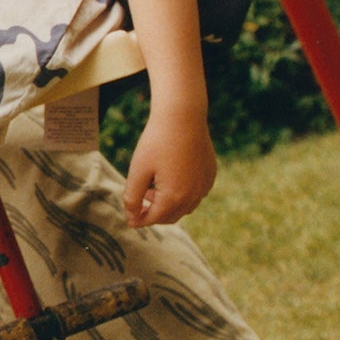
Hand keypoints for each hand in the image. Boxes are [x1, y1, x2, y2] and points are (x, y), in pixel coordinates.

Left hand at [123, 106, 216, 227]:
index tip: (129, 221)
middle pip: (171, 216)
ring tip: (151, 190)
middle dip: (154, 215)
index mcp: (174, 196)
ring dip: (168, 206)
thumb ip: (133, 196)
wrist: (182, 118)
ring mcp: (204, 185)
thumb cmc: (156, 142)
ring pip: (185, 207)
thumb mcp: (138, 170)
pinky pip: (196, 194)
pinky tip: (169, 181)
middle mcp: (194, 195)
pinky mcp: (210, 175)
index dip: (140, 220)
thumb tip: (131, 217)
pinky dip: (182, 195)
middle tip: (138, 206)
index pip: (155, 218)